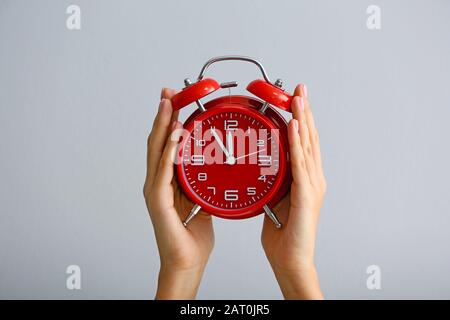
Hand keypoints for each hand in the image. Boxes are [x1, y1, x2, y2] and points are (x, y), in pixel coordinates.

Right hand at [144, 88, 213, 298]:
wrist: (187, 260)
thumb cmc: (192, 234)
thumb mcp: (203, 201)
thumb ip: (203, 183)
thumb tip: (217, 169)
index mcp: (168, 180)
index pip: (167, 143)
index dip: (169, 120)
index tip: (175, 99)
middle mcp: (157, 182)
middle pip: (158, 141)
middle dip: (163, 115)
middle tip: (169, 93)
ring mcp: (155, 191)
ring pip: (157, 152)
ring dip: (163, 127)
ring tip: (169, 106)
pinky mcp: (158, 203)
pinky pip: (163, 174)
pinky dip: (169, 153)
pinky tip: (175, 138)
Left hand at [261, 85, 326, 298]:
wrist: (291, 259)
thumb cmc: (283, 233)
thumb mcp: (276, 199)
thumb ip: (274, 181)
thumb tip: (263, 166)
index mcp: (306, 178)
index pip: (304, 142)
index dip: (301, 119)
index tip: (295, 99)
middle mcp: (314, 178)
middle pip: (309, 138)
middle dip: (305, 111)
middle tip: (299, 88)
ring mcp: (313, 186)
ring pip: (308, 146)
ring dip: (303, 120)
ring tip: (298, 98)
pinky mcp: (307, 196)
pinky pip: (300, 164)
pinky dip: (297, 143)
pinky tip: (294, 126)